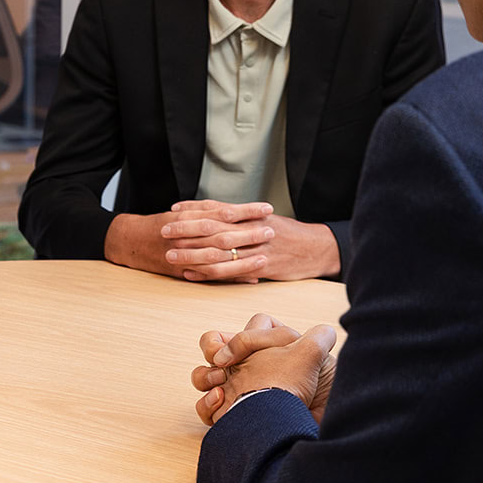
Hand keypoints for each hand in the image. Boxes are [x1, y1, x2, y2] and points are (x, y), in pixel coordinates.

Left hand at [164, 201, 339, 280]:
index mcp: (251, 215)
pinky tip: (191, 274)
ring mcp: (256, 248)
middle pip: (213, 228)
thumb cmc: (290, 234)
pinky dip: (208, 274)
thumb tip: (218, 213)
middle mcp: (252, 229)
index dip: (194, 208)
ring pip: (218, 251)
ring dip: (192, 253)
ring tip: (170, 255)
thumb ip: (244, 217)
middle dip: (186, 229)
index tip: (174, 209)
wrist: (318, 248)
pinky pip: (230, 272)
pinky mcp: (261, 267)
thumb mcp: (267, 220)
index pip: (217, 208)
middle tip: (164, 230)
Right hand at [191, 312, 337, 424]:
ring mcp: (237, 392)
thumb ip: (320, 336)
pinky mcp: (231, 416)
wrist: (307, 430)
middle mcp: (250, 369)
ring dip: (204, 375)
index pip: (245, 331)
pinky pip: (204, 407)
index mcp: (267, 351)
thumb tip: (322, 330)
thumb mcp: (319, 357)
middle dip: (211, 348)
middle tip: (221, 360)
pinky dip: (206, 402)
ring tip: (218, 382)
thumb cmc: (314, 394)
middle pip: (215, 347)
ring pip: (203, 376)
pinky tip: (220, 399)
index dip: (244, 335)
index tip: (246, 346)